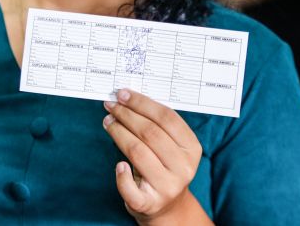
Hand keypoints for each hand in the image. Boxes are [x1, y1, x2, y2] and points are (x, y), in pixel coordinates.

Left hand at [103, 89, 204, 224]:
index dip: (142, 103)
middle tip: (111, 105)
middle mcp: (183, 167)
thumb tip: (128, 98)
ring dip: (118, 133)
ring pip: (138, 152)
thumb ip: (158, 125)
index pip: (167, 118)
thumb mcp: (171, 146)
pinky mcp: (150, 203)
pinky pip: (130, 186)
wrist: (167, 205)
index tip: (123, 94)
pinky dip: (121, 174)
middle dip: (127, 115)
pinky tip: (118, 163)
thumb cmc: (164, 166)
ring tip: (108, 122)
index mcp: (192, 148)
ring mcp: (168, 187)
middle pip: (150, 133)